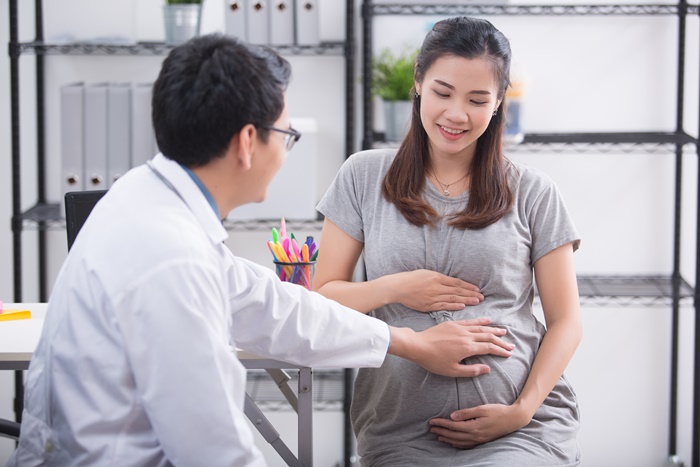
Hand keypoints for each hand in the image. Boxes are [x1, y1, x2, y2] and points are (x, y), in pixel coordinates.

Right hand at [390, 270, 483, 311]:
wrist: (398, 287)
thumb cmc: (411, 279)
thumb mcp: (426, 273)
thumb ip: (439, 278)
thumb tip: (451, 282)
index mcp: (437, 277)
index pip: (457, 282)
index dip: (468, 286)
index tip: (477, 289)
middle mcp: (436, 286)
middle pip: (457, 290)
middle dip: (471, 294)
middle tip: (482, 297)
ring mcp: (433, 296)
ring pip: (452, 298)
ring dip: (466, 300)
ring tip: (476, 301)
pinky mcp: (428, 305)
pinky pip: (443, 305)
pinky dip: (453, 306)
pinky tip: (462, 306)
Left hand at [396, 318, 513, 377]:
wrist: (418, 345)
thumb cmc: (434, 361)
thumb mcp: (453, 371)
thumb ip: (472, 370)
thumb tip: (488, 369)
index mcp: (468, 348)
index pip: (489, 348)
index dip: (500, 351)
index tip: (509, 353)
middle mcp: (466, 336)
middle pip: (488, 337)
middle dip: (500, 341)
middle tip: (511, 344)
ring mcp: (459, 328)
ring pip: (481, 328)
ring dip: (493, 330)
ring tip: (503, 331)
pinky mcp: (452, 323)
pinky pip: (470, 321)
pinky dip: (480, 321)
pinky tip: (487, 321)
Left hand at [428, 404, 528, 448]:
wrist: (513, 419)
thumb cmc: (498, 411)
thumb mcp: (482, 408)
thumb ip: (466, 413)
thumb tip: (452, 416)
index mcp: (474, 427)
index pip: (453, 426)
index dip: (441, 423)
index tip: (432, 421)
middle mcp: (475, 436)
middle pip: (453, 435)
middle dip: (441, 431)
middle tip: (431, 428)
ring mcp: (479, 440)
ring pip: (459, 442)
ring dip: (447, 439)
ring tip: (438, 436)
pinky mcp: (482, 441)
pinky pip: (467, 446)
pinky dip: (457, 445)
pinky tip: (453, 443)